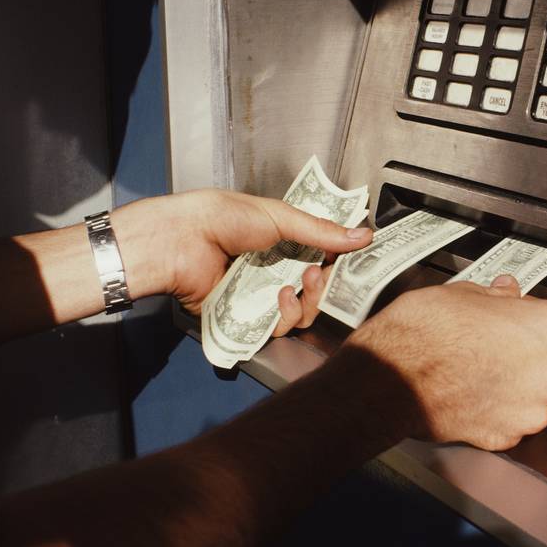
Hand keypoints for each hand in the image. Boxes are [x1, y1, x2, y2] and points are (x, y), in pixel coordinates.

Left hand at [110, 189, 371, 316]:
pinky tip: (279, 300)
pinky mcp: (244, 318)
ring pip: (300, 315)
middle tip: (320, 273)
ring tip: (300, 285)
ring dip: (308, 302)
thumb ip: (323, 231)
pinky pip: (276, 329)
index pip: (320, 259)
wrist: (182, 240)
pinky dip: (285, 318)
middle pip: (314, 292)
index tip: (354, 262)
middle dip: (324, 285)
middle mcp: (272, 271)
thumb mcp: (280, 217)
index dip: (337, 264)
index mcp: (281, 243)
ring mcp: (259, 297)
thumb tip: (365, 235)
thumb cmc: (223, 218)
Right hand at [344, 276, 546, 449]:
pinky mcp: (505, 437)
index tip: (521, 317)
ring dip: (514, 383)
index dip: (540, 318)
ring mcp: (531, 412)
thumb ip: (497, 298)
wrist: (389, 379)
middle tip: (494, 340)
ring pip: (533, 394)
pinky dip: (495, 409)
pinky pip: (509, 420)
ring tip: (477, 366)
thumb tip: (506, 294)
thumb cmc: (425, 332)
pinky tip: (470, 391)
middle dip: (528, 352)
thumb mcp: (465, 293)